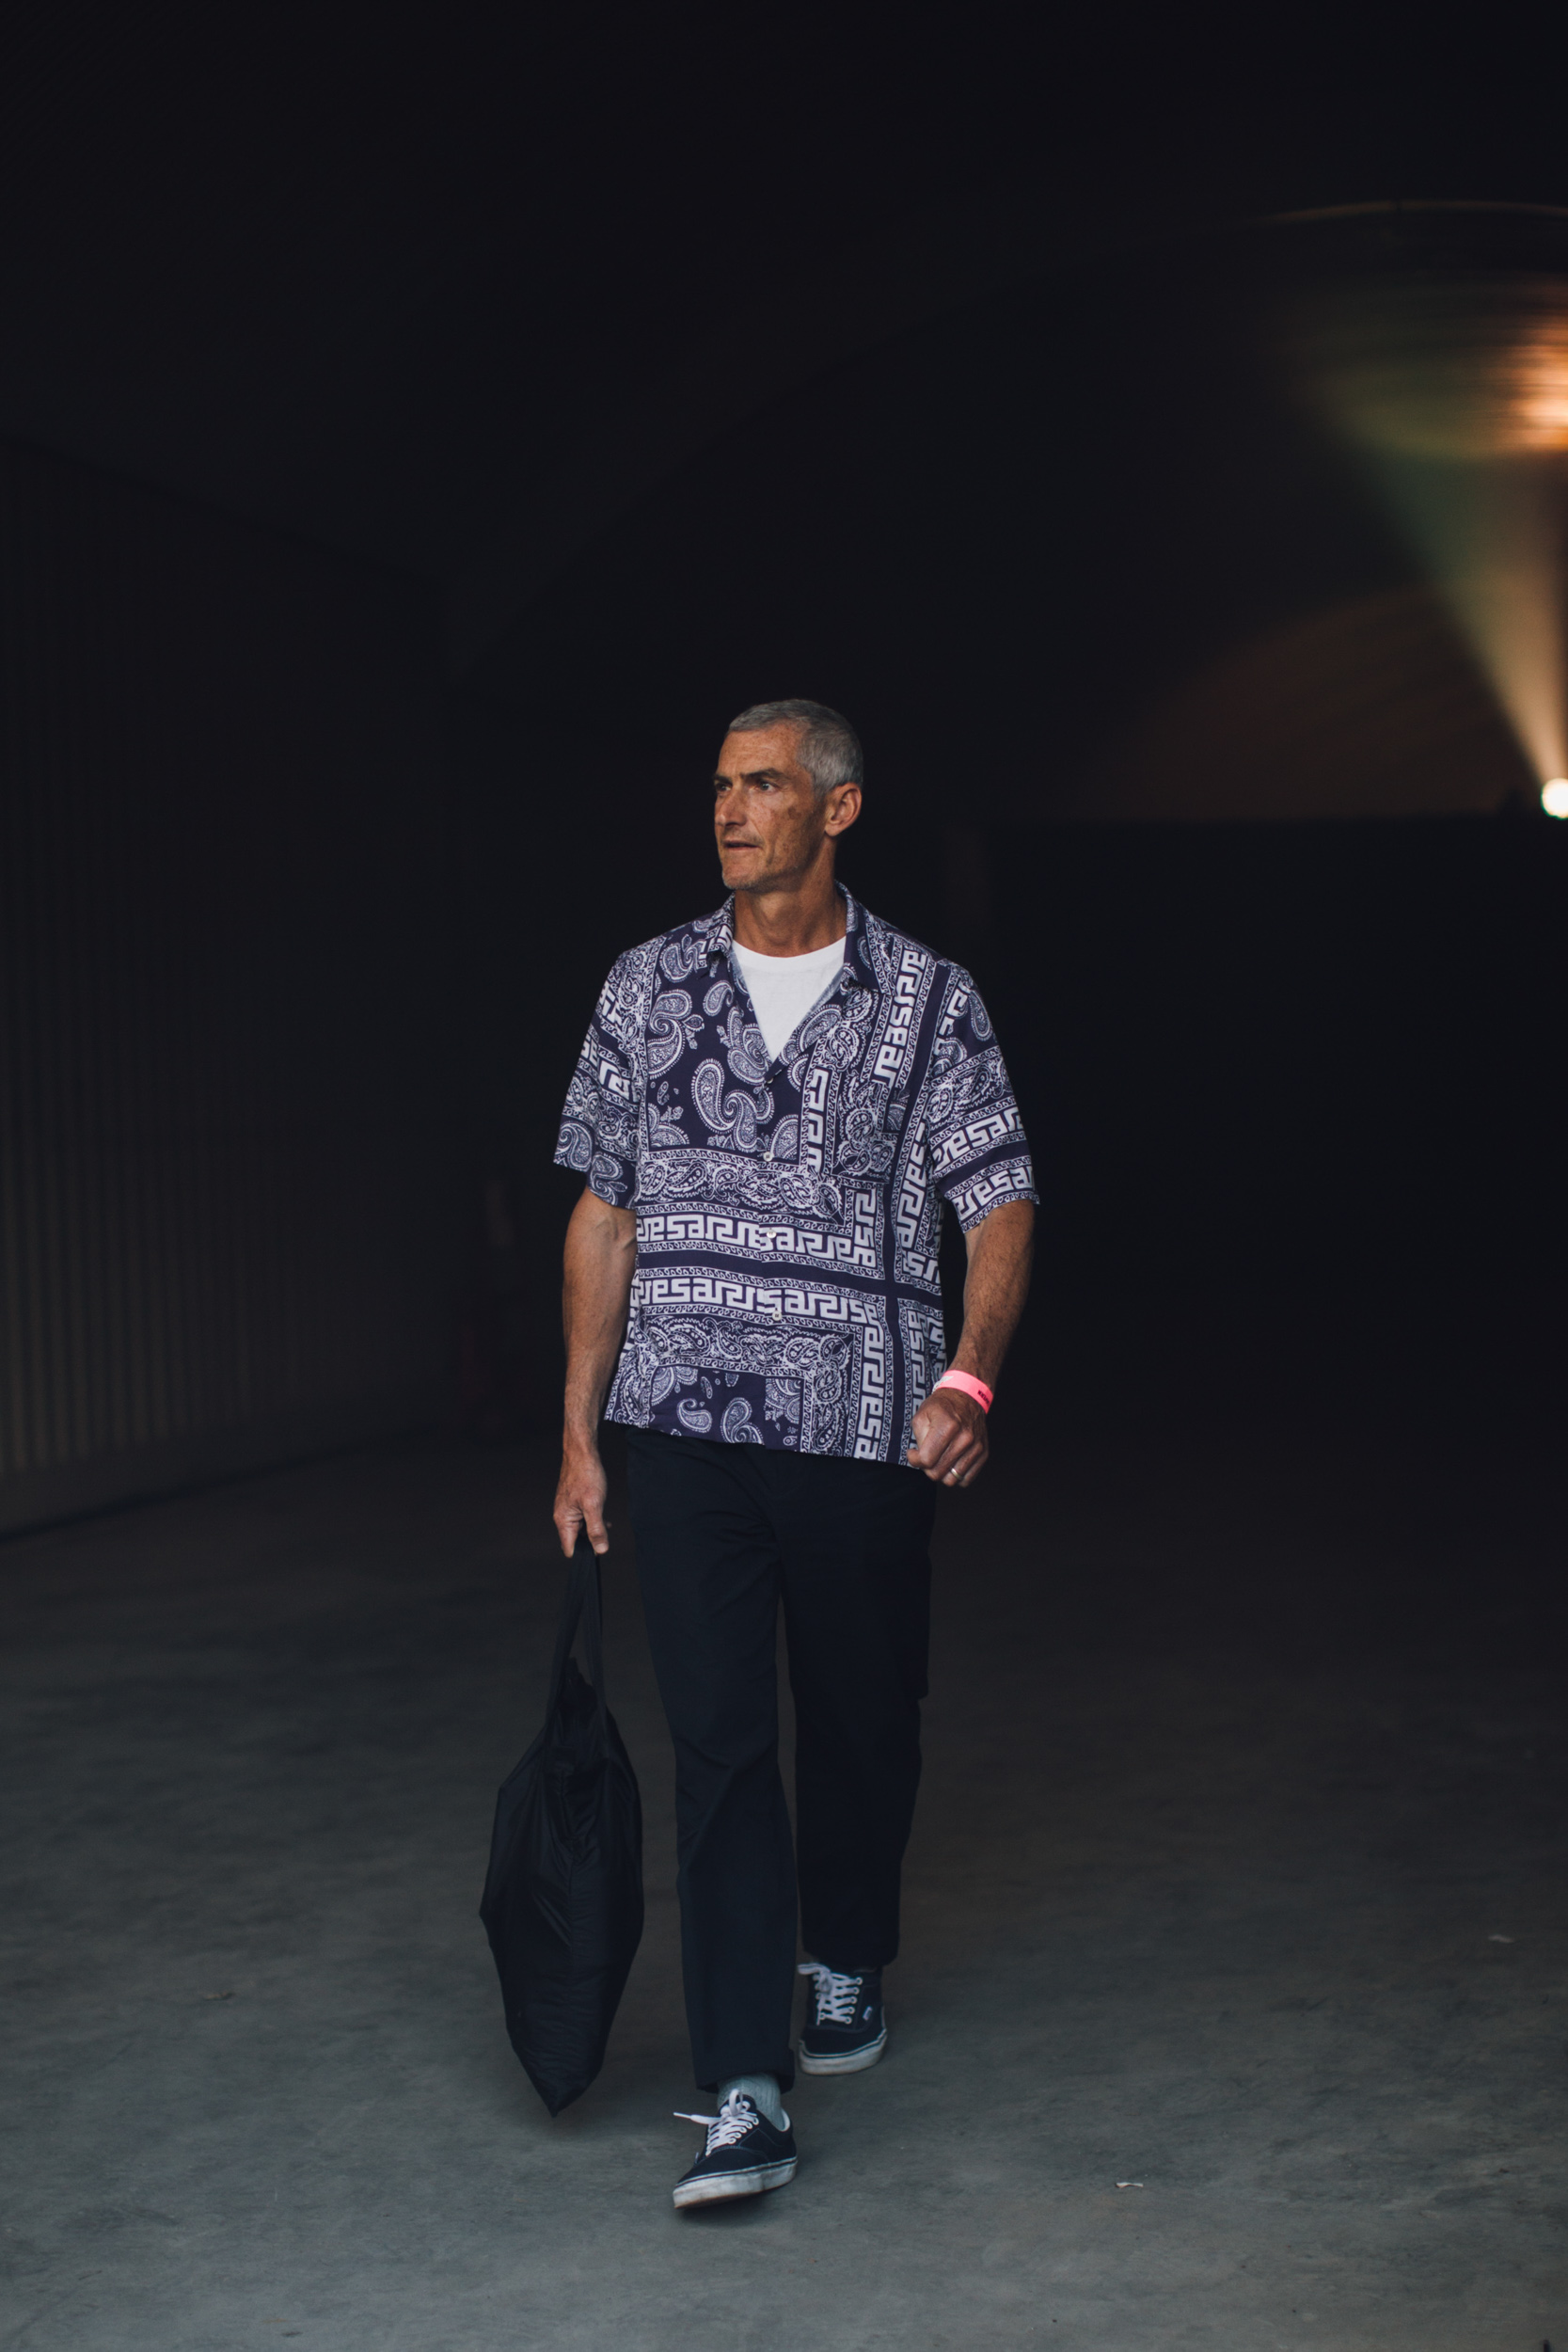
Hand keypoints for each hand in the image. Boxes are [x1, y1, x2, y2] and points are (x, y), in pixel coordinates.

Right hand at [553, 1438, 609, 1555]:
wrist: (582, 1453)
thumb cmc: (586, 1475)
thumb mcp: (594, 1505)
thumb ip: (596, 1529)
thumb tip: (600, 1550)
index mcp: (564, 1520)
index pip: (570, 1549)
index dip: (585, 1553)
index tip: (599, 1550)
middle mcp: (563, 1517)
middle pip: (576, 1540)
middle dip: (591, 1540)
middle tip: (606, 1535)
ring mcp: (568, 1509)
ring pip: (581, 1529)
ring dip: (594, 1529)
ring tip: (607, 1525)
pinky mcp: (574, 1503)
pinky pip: (583, 1518)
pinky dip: (593, 1520)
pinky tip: (604, 1518)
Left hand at [907, 1386, 988, 1487]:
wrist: (966, 1397)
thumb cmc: (942, 1406)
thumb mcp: (922, 1415)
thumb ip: (918, 1439)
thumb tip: (920, 1459)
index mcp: (948, 1426)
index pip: (926, 1460)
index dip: (914, 1460)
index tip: (913, 1453)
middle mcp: (965, 1438)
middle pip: (938, 1473)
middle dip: (927, 1467)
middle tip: (926, 1455)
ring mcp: (976, 1447)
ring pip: (952, 1480)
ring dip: (942, 1472)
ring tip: (939, 1458)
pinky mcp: (983, 1454)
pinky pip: (966, 1479)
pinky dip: (956, 1475)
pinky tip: (951, 1462)